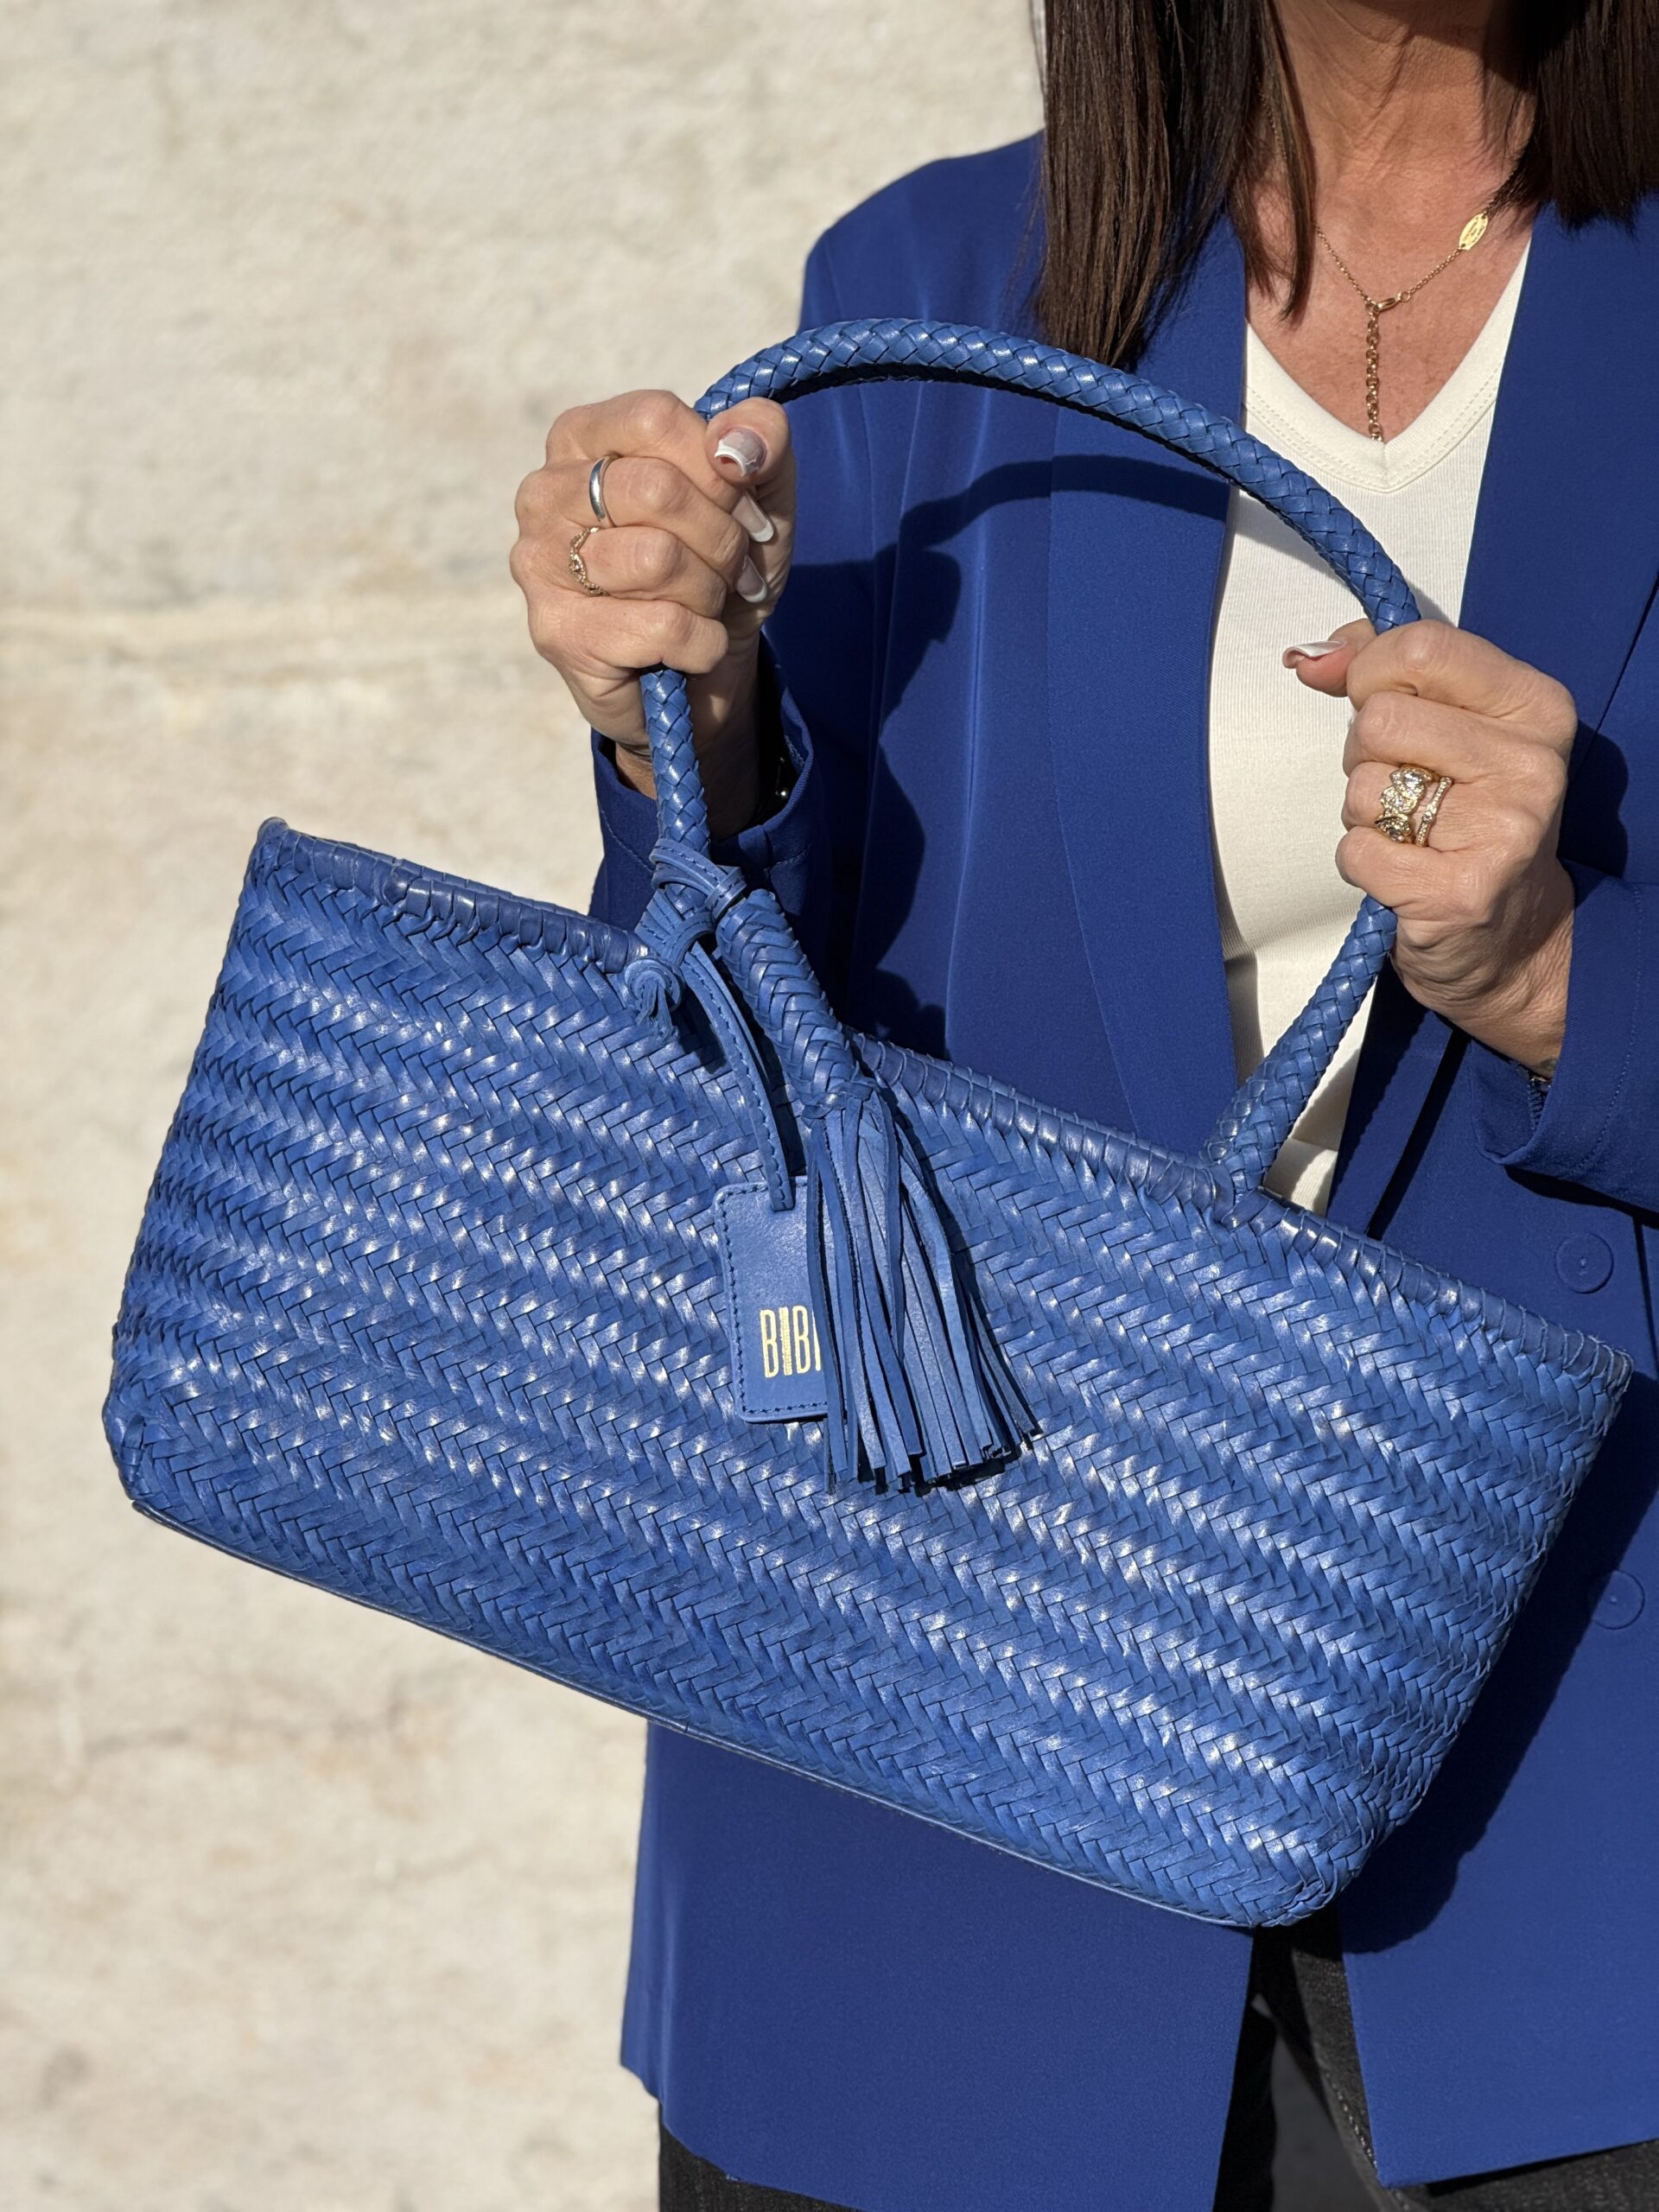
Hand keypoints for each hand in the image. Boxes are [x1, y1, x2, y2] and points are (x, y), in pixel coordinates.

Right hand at [510, 388, 794, 836]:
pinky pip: (661, 625)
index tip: (747, 513)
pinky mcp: (558, 633)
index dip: (720, 469)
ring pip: (657, 559)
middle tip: (736, 570)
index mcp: (581, 438)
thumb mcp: (760, 496)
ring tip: (707, 605)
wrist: (703, 674)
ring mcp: (538, 564)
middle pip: (657, 489)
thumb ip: (762, 440)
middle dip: (722, 539)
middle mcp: (544, 493)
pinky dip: (702, 643)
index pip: (655, 418)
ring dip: (710, 592)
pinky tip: (691, 648)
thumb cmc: (717, 568)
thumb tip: (736, 444)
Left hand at [1288, 620, 1576, 1076]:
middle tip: (1402, 787)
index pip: (1421, 648)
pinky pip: (1356, 850)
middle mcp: (1530, 763)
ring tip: (1410, 833)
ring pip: (1362, 787)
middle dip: (1363, 754)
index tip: (1377, 703)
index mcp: (1534, 706)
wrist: (1512, 941)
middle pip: (1379, 720)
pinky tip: (1402, 872)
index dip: (1370, 674)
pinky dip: (1360, 861)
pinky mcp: (1460, 892)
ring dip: (1363, 812)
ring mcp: (1502, 829)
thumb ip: (1381, 674)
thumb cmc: (1468, 820)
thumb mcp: (1448, 728)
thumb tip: (1310, 658)